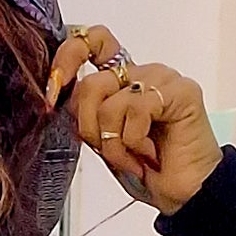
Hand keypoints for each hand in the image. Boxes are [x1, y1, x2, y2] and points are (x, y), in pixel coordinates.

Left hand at [45, 23, 222, 215]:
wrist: (182, 194)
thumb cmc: (146, 169)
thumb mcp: (102, 141)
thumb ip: (84, 114)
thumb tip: (56, 95)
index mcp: (121, 79)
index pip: (90, 42)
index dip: (67, 59)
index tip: (53, 92)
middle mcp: (140, 73)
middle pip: (90, 84)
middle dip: (89, 129)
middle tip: (107, 150)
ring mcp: (162, 79)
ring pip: (110, 102)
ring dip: (114, 143)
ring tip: (132, 157)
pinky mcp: (181, 91)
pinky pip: (136, 110)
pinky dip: (134, 142)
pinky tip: (147, 154)